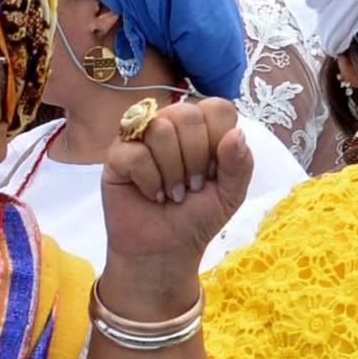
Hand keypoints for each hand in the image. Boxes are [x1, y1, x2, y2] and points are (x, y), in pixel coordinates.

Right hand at [101, 97, 252, 266]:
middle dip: (195, 159)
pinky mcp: (116, 155)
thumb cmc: (196, 218)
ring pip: (159, 130)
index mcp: (202, 128)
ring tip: (172, 192)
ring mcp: (141, 137)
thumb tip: (237, 133)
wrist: (164, 250)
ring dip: (172, 172)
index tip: (214, 171)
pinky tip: (152, 194)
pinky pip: (135, 154)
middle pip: (187, 115)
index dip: (218, 139)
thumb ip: (240, 164)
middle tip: (191, 186)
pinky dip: (150, 181)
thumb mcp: (230, 194)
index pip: (216, 108)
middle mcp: (170, 125)